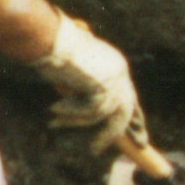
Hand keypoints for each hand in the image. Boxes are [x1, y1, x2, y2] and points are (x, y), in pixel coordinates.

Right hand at [33, 12, 145, 154]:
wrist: (45, 36)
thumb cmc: (52, 49)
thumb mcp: (74, 72)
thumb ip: (85, 90)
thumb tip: (89, 115)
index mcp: (115, 65)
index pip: (129, 96)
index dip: (135, 117)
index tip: (139, 134)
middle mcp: (119, 71)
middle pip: (127, 109)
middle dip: (126, 132)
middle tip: (123, 149)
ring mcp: (113, 78)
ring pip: (107, 115)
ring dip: (84, 126)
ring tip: (65, 130)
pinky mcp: (102, 85)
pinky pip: (91, 111)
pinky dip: (72, 113)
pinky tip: (54, 109)